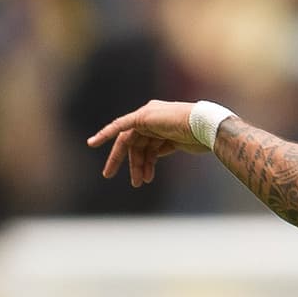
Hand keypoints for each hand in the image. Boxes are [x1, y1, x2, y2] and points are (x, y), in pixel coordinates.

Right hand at [87, 100, 205, 186]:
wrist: (206, 126)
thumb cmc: (181, 121)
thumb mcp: (153, 120)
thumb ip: (134, 123)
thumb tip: (119, 129)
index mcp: (144, 114)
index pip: (120, 127)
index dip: (104, 135)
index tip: (91, 144)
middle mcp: (150, 122)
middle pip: (130, 143)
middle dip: (122, 160)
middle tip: (108, 175)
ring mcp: (161, 132)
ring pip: (143, 151)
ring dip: (139, 166)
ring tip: (139, 182)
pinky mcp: (172, 142)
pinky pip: (155, 154)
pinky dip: (150, 165)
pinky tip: (148, 176)